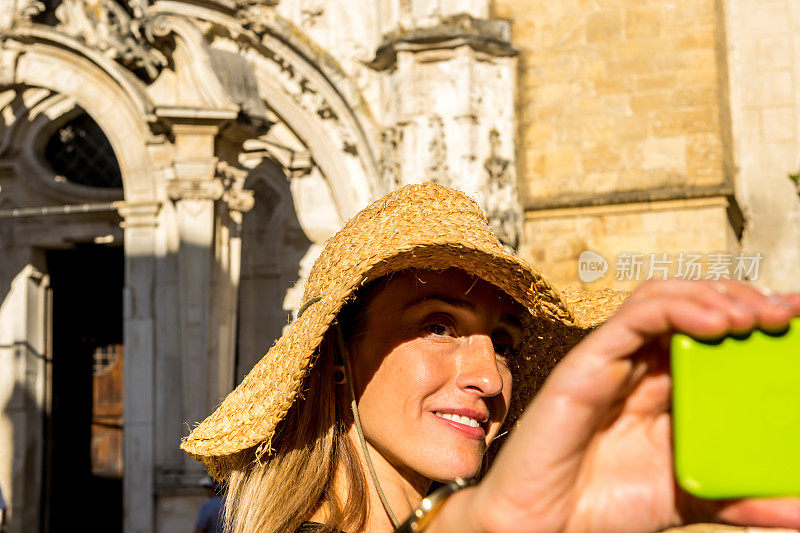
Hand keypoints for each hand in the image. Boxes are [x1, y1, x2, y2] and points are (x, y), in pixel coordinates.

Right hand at [457, 279, 799, 532]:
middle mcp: (641, 367)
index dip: (753, 317)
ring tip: (753, 316)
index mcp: (665, 390)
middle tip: (784, 312)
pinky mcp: (590, 360)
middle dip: (741, 298)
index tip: (795, 318)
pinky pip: (634, 316)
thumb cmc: (606, 505)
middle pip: (691, 305)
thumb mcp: (694, 497)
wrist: (551, 524)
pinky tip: (716, 322)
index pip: (711, 333)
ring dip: (712, 295)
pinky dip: (677, 307)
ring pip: (662, 298)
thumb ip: (743, 498)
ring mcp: (614, 360)